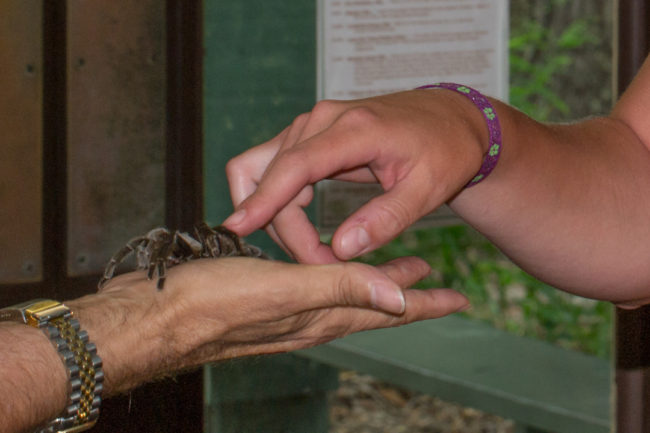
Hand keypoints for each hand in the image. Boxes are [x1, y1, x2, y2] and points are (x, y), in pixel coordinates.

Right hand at [84, 256, 468, 393]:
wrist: (149, 316)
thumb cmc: (213, 303)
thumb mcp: (284, 292)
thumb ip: (342, 290)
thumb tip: (401, 301)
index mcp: (320, 311)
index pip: (386, 308)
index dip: (425, 304)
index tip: (460, 299)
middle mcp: (307, 311)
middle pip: (367, 298)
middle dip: (400, 291)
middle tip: (427, 275)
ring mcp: (282, 302)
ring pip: (337, 286)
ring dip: (365, 278)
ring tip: (384, 266)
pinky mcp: (258, 290)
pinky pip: (306, 277)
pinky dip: (326, 269)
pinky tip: (317, 258)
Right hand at [224, 90, 487, 263]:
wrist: (448, 119)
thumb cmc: (445, 152)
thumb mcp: (427, 190)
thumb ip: (386, 219)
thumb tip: (344, 250)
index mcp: (354, 129)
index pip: (294, 164)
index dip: (263, 198)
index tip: (235, 229)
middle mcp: (322, 120)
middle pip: (272, 174)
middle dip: (280, 224)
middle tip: (318, 265)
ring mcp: (311, 126)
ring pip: (263, 171)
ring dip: (275, 214)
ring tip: (312, 251)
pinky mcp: (308, 136)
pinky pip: (275, 169)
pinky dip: (278, 201)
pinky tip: (303, 227)